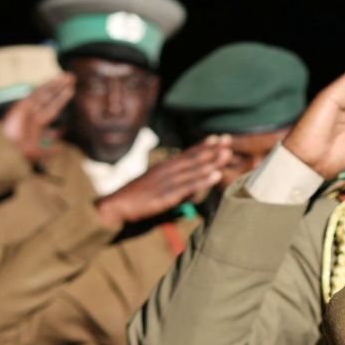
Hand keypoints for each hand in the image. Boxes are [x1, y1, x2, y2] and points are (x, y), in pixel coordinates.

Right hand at [0, 74, 75, 163]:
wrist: (6, 151)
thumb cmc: (19, 154)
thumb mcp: (38, 153)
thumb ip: (50, 151)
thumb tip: (61, 148)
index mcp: (36, 123)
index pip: (52, 108)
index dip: (61, 100)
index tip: (71, 91)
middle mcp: (32, 113)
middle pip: (50, 98)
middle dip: (61, 88)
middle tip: (73, 77)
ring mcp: (27, 109)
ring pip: (45, 93)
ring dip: (57, 84)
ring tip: (69, 76)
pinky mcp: (22, 105)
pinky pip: (37, 93)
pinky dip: (47, 86)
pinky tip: (57, 79)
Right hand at [93, 138, 236, 228]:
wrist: (115, 206)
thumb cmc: (135, 199)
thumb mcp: (155, 187)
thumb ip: (173, 187)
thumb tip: (190, 192)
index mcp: (163, 168)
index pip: (186, 154)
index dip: (202, 146)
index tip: (218, 138)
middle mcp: (166, 171)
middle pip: (193, 158)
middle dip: (212, 149)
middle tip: (229, 140)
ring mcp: (167, 182)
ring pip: (193, 170)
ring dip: (212, 161)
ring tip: (227, 154)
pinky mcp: (166, 195)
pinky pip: (188, 186)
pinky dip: (203, 179)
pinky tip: (216, 175)